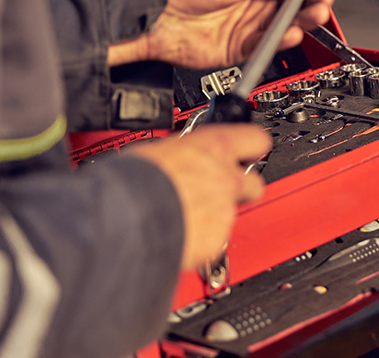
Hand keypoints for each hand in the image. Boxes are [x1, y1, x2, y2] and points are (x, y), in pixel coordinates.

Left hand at [109, 0, 347, 67]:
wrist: (154, 16)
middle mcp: (256, 5)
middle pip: (296, 7)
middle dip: (316, 3)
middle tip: (325, 1)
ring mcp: (250, 28)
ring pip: (287, 28)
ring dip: (304, 22)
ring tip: (314, 15)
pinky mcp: (241, 50)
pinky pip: (268, 48)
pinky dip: (282, 42)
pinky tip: (290, 34)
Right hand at [125, 124, 268, 269]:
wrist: (122, 219)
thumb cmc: (129, 181)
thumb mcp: (157, 150)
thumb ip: (182, 154)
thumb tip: (179, 158)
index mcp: (213, 147)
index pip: (255, 139)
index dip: (251, 147)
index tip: (247, 150)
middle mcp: (226, 177)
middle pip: (253, 182)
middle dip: (240, 187)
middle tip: (216, 189)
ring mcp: (224, 210)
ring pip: (230, 212)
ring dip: (213, 214)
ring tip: (182, 216)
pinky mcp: (216, 239)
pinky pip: (215, 238)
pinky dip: (200, 238)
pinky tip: (178, 233)